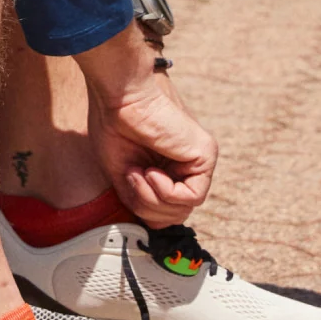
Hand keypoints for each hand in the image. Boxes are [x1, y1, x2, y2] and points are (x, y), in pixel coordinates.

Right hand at [74, 25, 216, 226]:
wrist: (120, 95)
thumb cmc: (114, 124)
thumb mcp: (123, 176)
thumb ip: (142, 199)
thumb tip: (155, 224)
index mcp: (165, 166)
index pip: (166, 209)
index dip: (145, 209)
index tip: (127, 185)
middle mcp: (185, 164)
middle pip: (174, 214)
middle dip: (147, 206)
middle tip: (131, 178)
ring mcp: (198, 160)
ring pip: (183, 210)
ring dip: (153, 199)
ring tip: (138, 173)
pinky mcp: (206, 155)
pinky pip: (193, 197)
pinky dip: (166, 192)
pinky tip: (152, 172)